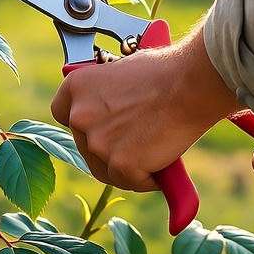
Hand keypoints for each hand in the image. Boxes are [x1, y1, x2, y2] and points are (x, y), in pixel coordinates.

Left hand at [51, 30, 240, 190]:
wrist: (190, 84)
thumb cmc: (165, 72)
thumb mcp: (122, 72)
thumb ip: (106, 94)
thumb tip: (111, 109)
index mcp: (76, 87)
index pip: (62, 114)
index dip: (83, 123)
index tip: (100, 127)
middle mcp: (79, 116)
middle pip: (85, 147)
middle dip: (108, 149)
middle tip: (138, 142)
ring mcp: (98, 142)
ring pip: (106, 170)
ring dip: (127, 167)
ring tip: (155, 152)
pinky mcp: (120, 164)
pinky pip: (131, 180)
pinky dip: (148, 178)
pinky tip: (164, 161)